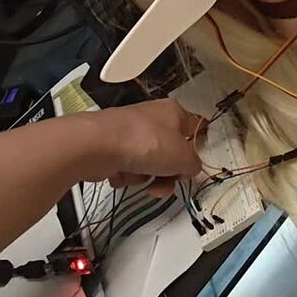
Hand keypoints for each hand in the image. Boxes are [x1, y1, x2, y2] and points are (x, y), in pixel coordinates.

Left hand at [86, 99, 203, 197]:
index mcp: (173, 112)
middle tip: (166, 185)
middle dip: (169, 173)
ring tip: (141, 180)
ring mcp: (131, 134)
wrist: (98, 145)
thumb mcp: (183, 157)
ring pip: (149, 163)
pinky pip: (128, 168)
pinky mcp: (113, 148)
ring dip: (147, 177)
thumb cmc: (147, 143)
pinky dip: (127, 176)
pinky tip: (122, 174)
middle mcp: (153, 120)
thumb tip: (190, 167)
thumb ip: (193, 164)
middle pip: (170, 152)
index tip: (194, 165)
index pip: (194, 126)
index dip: (198, 145)